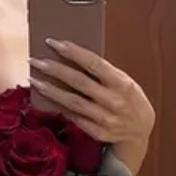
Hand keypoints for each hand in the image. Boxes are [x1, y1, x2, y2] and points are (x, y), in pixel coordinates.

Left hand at [29, 39, 154, 166]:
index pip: (94, 63)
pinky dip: (58, 106)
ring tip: (34, 79)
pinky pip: (73, 117)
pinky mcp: (97, 132)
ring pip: (72, 102)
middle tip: (35, 61)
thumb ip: (102, 71)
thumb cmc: (129, 97)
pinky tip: (45, 98)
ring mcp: (105, 119)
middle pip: (78, 82)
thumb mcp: (123, 80)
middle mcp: (114, 101)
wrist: (141, 129)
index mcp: (122, 83)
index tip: (53, 42)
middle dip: (54, 69)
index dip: (72, 51)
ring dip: (50, 89)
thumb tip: (71, 56)